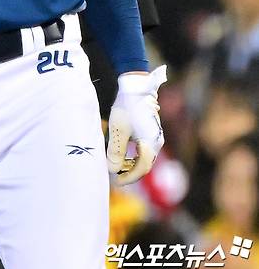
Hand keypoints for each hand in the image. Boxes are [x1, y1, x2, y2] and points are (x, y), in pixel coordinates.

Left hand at [107, 65, 166, 184]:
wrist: (136, 87)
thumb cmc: (127, 107)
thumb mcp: (118, 130)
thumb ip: (116, 151)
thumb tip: (112, 169)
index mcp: (150, 143)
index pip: (142, 169)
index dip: (128, 178)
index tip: (115, 182)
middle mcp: (156, 142)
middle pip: (144, 165)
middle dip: (129, 173)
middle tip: (114, 176)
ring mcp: (155, 137)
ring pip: (144, 158)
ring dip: (131, 164)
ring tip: (116, 165)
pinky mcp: (151, 132)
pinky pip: (144, 150)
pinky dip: (133, 156)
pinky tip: (122, 154)